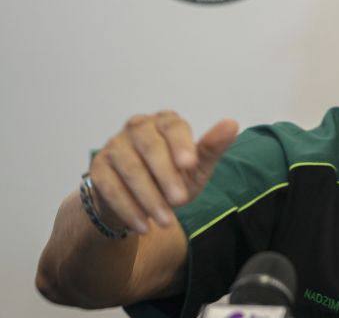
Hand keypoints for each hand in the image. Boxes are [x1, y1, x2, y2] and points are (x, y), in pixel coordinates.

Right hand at [88, 111, 238, 233]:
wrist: (140, 200)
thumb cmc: (175, 177)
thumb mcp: (197, 167)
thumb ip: (212, 147)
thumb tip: (232, 124)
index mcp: (166, 121)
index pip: (173, 127)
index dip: (181, 145)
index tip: (190, 165)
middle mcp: (138, 126)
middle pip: (149, 147)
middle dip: (166, 176)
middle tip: (181, 201)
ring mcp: (115, 145)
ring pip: (129, 168)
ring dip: (148, 198)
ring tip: (166, 221)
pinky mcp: (98, 167)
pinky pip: (109, 187)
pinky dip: (127, 208)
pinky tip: (142, 226)